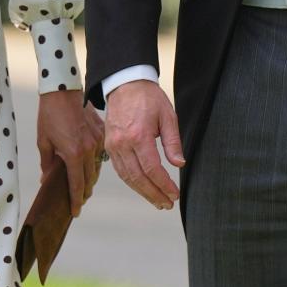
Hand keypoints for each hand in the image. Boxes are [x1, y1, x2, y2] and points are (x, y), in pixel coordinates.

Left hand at [37, 89, 104, 215]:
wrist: (62, 91)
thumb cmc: (50, 115)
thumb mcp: (44, 141)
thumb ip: (47, 164)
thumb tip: (46, 181)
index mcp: (74, 154)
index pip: (77, 185)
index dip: (76, 201)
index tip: (75, 212)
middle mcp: (89, 149)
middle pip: (90, 179)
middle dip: (84, 192)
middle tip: (79, 200)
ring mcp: (97, 140)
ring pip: (97, 167)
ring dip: (91, 178)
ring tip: (84, 186)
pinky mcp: (101, 131)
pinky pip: (101, 153)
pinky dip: (96, 162)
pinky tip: (90, 165)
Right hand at [104, 80, 184, 209]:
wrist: (125, 82)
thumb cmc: (148, 97)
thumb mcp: (167, 116)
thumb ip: (173, 142)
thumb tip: (179, 164)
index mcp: (139, 135)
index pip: (152, 170)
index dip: (164, 185)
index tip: (174, 194)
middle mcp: (123, 143)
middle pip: (138, 178)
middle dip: (154, 194)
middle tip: (167, 204)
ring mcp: (113, 145)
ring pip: (127, 177)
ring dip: (142, 191)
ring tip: (157, 200)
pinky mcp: (108, 145)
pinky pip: (119, 169)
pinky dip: (131, 181)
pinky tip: (142, 186)